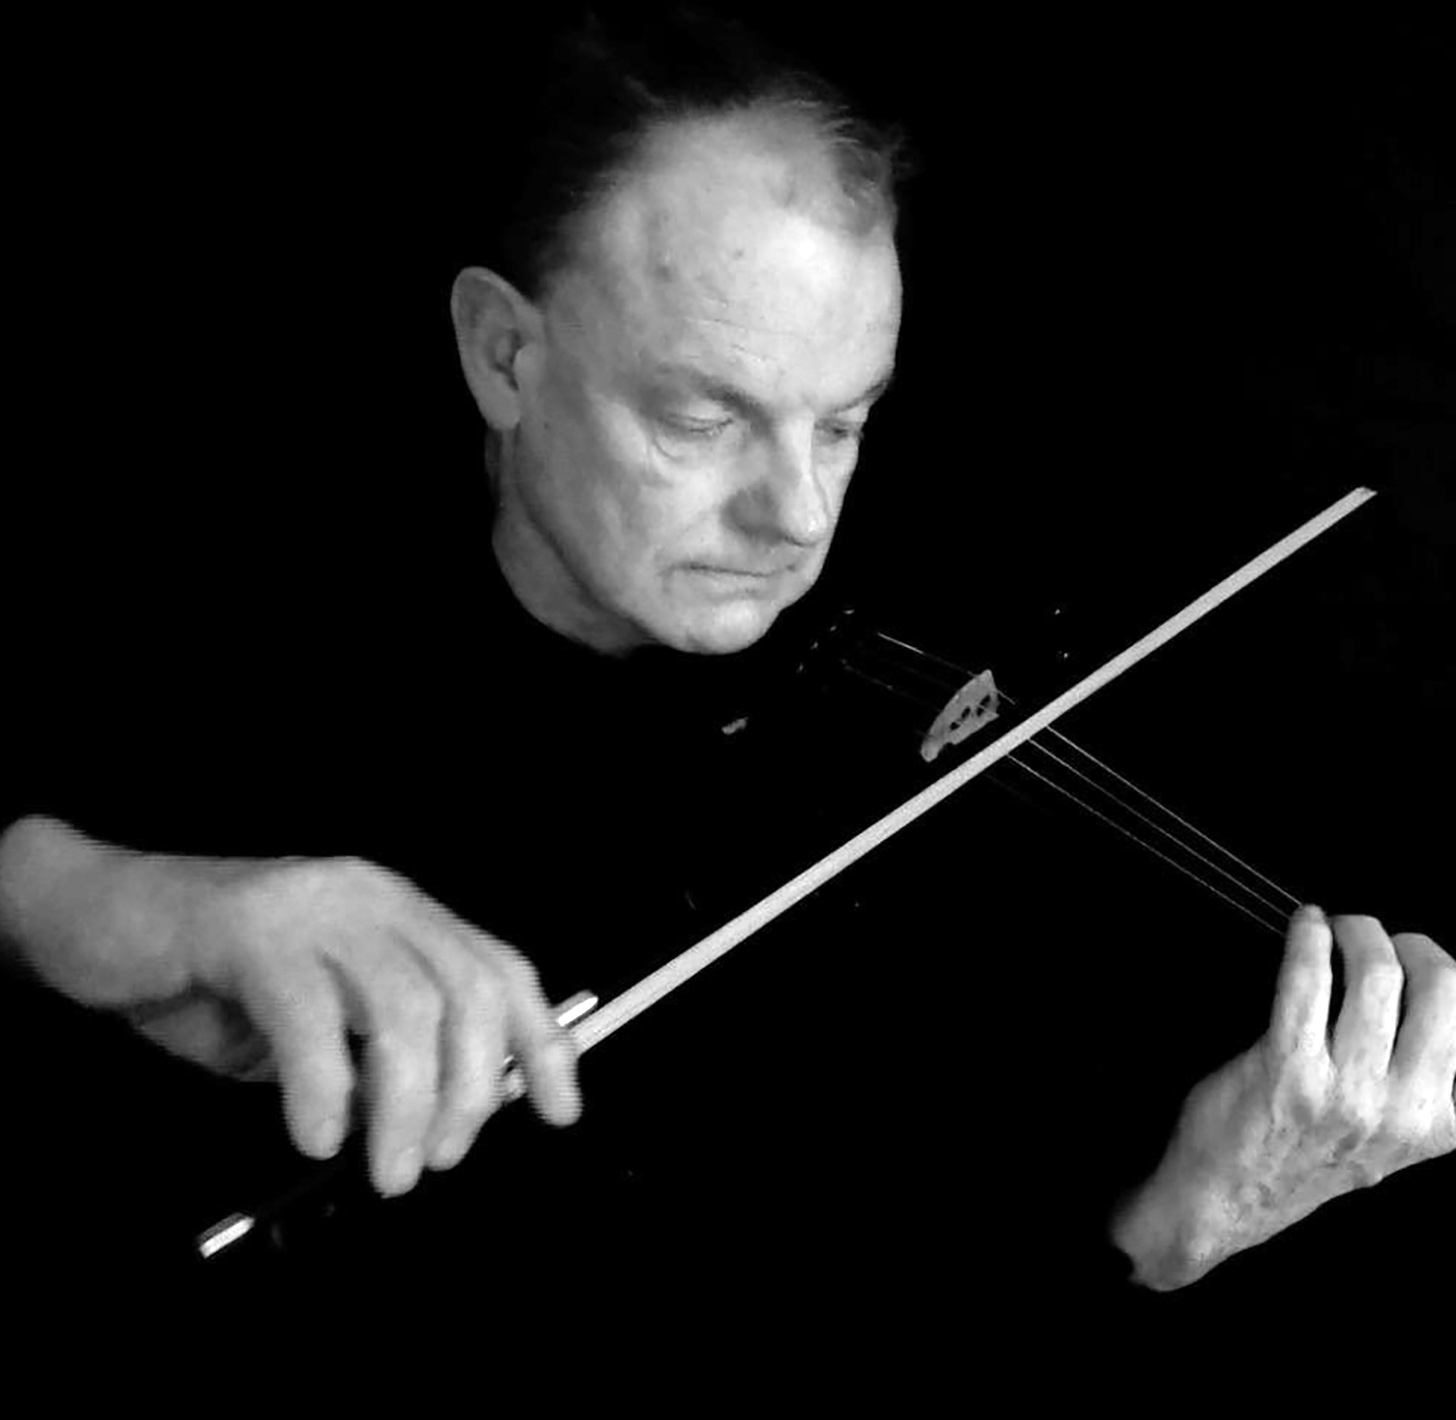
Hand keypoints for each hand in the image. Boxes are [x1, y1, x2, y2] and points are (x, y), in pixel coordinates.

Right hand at [127, 854, 580, 1197]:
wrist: (99, 918)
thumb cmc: (212, 979)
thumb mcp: (320, 1020)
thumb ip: (380, 1053)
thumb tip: (444, 1117)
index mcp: (401, 916)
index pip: (502, 970)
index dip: (543, 1044)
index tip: (562, 1110)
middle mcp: (374, 899)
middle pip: (468, 991)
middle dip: (473, 1091)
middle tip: (437, 1159)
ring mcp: (315, 907)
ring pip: (405, 1006)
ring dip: (409, 1105)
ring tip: (388, 1169)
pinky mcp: (250, 929)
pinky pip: (310, 1017)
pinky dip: (325, 1090)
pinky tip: (316, 1135)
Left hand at [1112, 905, 1455, 1289]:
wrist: (1224, 1200)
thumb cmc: (1298, 1158)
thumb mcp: (1386, 1139)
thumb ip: (1415, 1081)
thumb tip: (1419, 992)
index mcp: (1437, 1123)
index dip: (1432, 966)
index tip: (1408, 951)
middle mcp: (1401, 1109)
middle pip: (1433, 985)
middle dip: (1401, 940)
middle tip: (1367, 931)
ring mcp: (1346, 1091)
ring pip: (1375, 975)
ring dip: (1353, 931)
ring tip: (1334, 926)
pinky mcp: (1288, 1068)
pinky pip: (1307, 980)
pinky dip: (1307, 939)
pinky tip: (1303, 925)